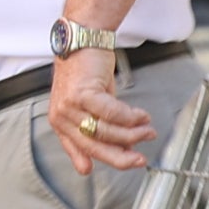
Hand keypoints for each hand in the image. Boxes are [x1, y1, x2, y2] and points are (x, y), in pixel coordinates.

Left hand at [49, 50, 155, 176]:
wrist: (81, 42)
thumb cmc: (86, 73)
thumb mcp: (91, 105)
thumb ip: (103, 127)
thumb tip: (124, 148)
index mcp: (61, 122)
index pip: (81, 149)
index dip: (100, 161)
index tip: (118, 166)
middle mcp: (61, 116)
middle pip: (95, 146)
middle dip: (122, 157)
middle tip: (140, 158)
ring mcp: (70, 105)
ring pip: (107, 131)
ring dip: (133, 134)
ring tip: (147, 130)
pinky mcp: (82, 93)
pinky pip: (113, 113)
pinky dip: (131, 117)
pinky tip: (141, 116)